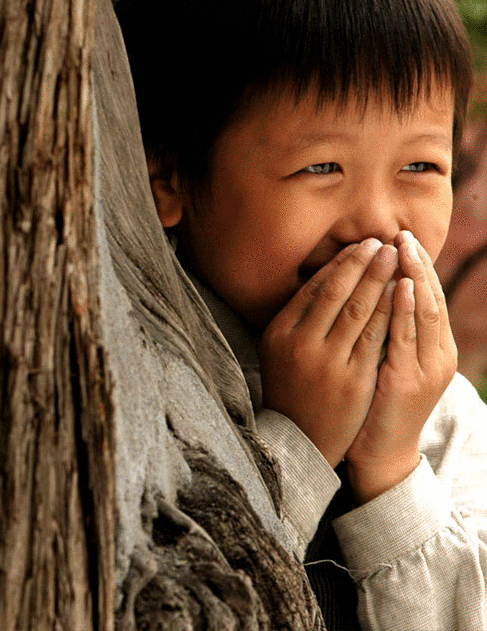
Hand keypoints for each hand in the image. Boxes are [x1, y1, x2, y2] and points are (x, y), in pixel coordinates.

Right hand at [259, 238, 398, 467]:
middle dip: (362, 264)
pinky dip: (390, 311)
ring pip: (358, 311)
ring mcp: (327, 363)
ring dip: (379, 279)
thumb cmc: (292, 387)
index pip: (313, 289)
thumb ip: (297, 317)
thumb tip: (326, 276)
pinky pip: (376, 338)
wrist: (301, 440)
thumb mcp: (280, 350)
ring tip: (395, 258)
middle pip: (336, 294)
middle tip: (382, 242)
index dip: (339, 264)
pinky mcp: (353, 380)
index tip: (359, 246)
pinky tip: (402, 292)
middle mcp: (300, 345)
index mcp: (278, 333)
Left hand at [345, 231, 455, 502]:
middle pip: (432, 298)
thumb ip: (385, 328)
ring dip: (415, 278)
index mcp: (433, 347)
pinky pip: (408, 339)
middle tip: (403, 234)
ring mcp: (427, 368)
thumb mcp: (384, 359)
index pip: (428, 296)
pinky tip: (401, 287)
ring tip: (404, 249)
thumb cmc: (376, 402)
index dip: (417, 266)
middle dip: (418, 265)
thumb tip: (371, 289)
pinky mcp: (410, 381)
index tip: (401, 237)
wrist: (380, 452)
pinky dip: (406, 310)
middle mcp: (438, 355)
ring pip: (426, 313)